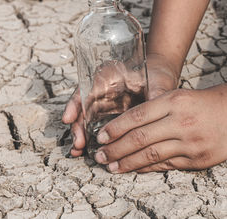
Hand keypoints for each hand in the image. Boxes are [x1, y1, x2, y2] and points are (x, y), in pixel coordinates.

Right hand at [62, 53, 178, 156]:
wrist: (158, 76)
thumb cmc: (155, 74)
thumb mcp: (156, 81)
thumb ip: (155, 94)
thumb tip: (157, 105)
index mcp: (108, 77)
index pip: (85, 89)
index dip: (74, 105)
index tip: (68, 118)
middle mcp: (100, 92)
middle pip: (83, 109)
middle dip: (77, 127)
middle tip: (78, 143)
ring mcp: (103, 105)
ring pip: (86, 121)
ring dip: (81, 136)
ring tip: (78, 151)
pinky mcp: (108, 117)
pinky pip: (96, 128)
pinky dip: (90, 139)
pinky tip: (85, 150)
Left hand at [94, 82, 226, 172]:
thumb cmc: (213, 100)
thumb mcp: (183, 95)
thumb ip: (158, 108)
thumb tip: (130, 124)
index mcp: (174, 101)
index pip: (136, 116)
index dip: (115, 128)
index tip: (101, 136)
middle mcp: (180, 122)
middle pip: (139, 138)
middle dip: (115, 148)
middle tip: (99, 155)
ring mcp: (190, 142)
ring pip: (150, 155)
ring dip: (127, 163)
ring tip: (111, 166)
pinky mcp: (198, 159)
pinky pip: (166, 165)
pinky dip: (147, 168)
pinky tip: (134, 169)